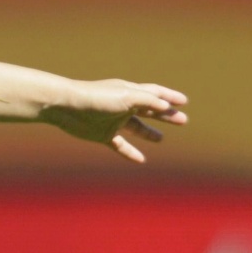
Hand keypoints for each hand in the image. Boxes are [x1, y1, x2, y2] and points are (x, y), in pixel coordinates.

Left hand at [41, 80, 188, 163]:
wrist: (67, 107)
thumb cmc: (96, 97)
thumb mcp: (126, 97)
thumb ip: (147, 100)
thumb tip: (166, 107)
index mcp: (130, 92)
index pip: (154, 93)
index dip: (169, 97)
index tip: (184, 101)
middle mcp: (123, 105)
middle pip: (149, 110)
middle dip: (165, 115)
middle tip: (183, 120)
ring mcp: (113, 120)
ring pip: (135, 127)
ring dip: (148, 132)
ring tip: (161, 139)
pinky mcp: (103, 134)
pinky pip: (120, 145)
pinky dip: (130, 152)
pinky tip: (141, 160)